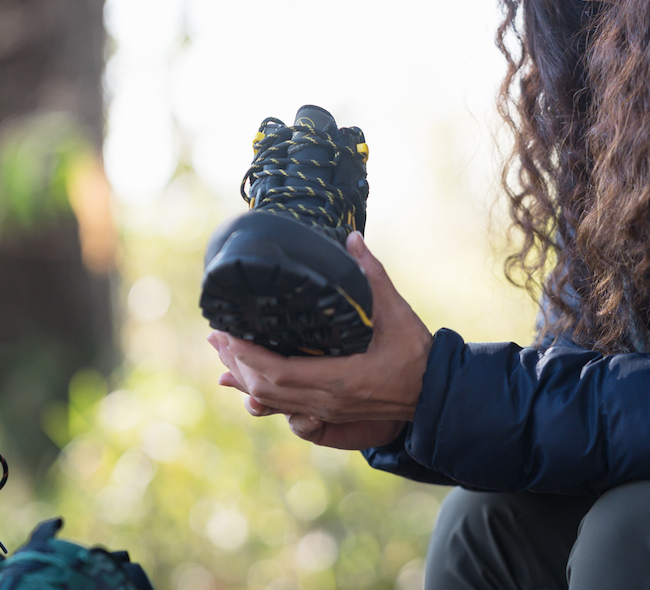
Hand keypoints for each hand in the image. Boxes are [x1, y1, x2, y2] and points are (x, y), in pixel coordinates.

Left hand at [208, 232, 432, 441]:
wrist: (434, 394)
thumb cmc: (416, 353)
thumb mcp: (396, 311)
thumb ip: (372, 275)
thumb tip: (352, 238)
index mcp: (339, 380)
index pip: (278, 372)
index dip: (247, 355)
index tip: (227, 332)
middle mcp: (326, 400)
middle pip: (265, 388)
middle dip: (236, 362)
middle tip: (215, 336)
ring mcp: (326, 410)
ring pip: (271, 400)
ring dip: (243, 376)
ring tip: (222, 352)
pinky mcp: (328, 411)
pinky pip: (284, 406)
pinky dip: (260, 391)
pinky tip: (244, 382)